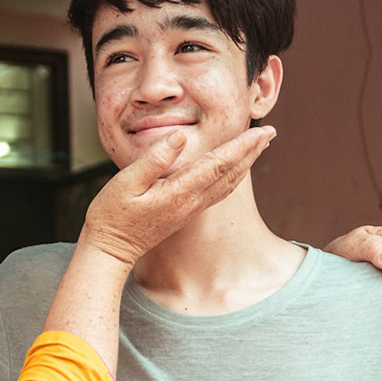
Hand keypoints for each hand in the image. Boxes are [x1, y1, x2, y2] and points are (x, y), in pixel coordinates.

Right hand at [81, 127, 275, 266]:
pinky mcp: (185, 212)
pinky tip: (234, 170)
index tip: (263, 131)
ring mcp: (190, 209)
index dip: (243, 145)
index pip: (219, 164)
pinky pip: (217, 192)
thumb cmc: (112, 215)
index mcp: (179, 192)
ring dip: (245, 164)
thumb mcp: (126, 182)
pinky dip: (231, 176)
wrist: (110, 250)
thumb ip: (154, 159)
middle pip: (230, 174)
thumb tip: (180, 136)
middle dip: (252, 151)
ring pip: (227, 184)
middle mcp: (191, 202)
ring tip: (259, 147)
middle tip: (271, 132)